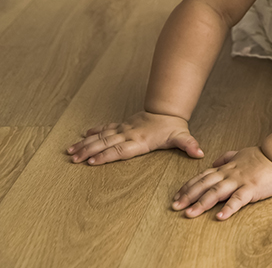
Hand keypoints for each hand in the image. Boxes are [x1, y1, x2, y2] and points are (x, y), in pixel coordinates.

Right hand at [67, 111, 203, 164]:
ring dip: (86, 143)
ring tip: (71, 150)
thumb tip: (200, 153)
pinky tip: (82, 136)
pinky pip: (105, 129)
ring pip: (101, 136)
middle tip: (73, 158)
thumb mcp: (182, 137)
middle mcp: (128, 135)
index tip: (92, 161)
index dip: (106, 156)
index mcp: (140, 141)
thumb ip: (189, 145)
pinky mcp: (121, 126)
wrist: (167, 111)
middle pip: (106, 144)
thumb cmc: (173, 128)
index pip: (121, 150)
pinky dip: (93, 132)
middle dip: (89, 151)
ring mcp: (123, 130)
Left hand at [171, 147, 271, 219]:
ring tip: (190, 213)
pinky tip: (220, 216)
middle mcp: (229, 174)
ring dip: (202, 203)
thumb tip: (213, 163)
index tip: (177, 196)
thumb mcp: (241, 153)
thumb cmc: (262, 156)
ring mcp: (240, 181)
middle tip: (175, 206)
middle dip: (188, 196)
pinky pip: (238, 199)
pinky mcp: (252, 188)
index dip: (189, 186)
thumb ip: (226, 157)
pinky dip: (229, 208)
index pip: (203, 177)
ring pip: (217, 192)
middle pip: (205, 185)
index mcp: (226, 168)